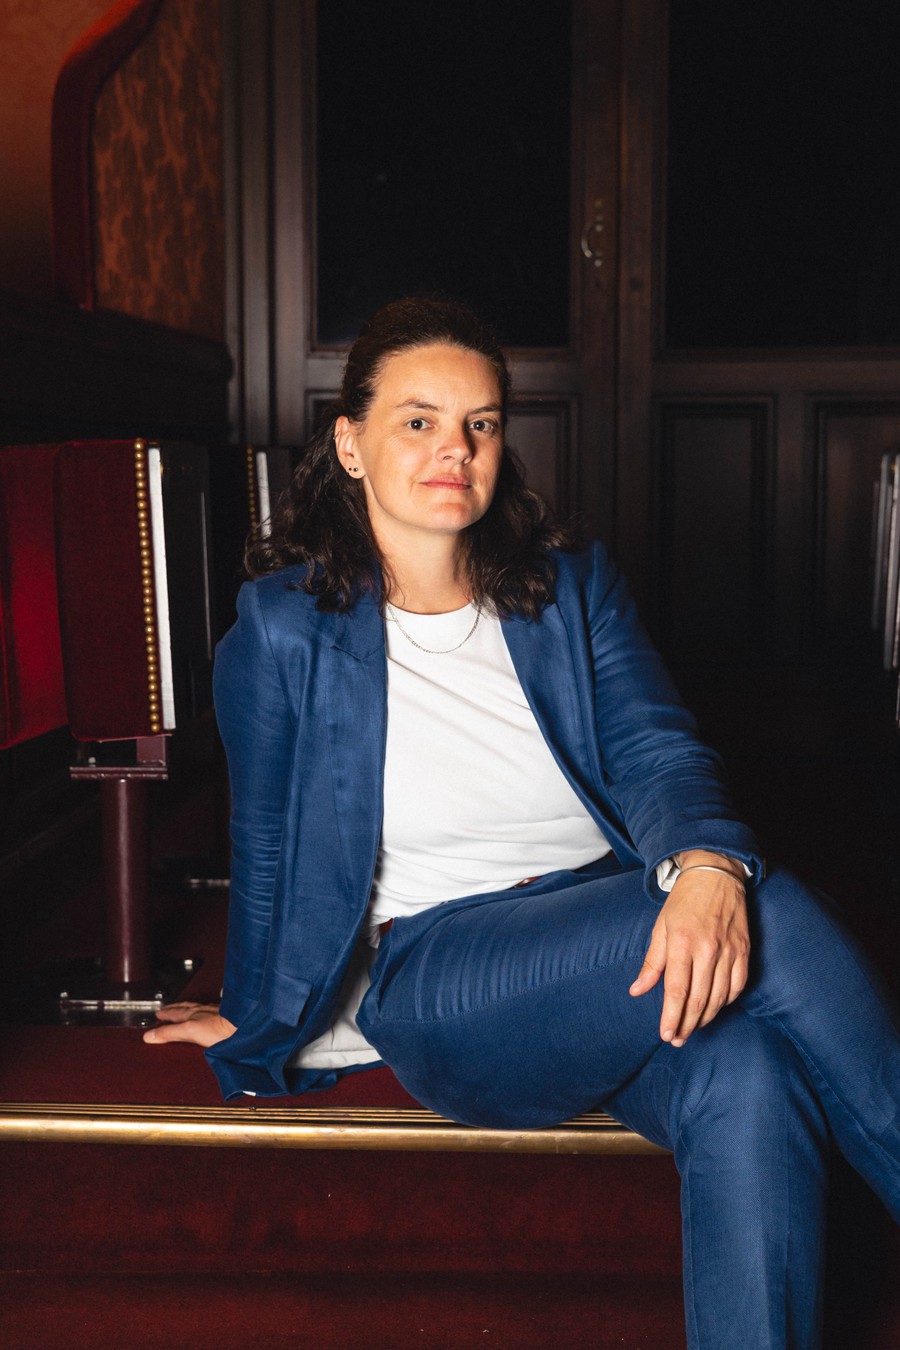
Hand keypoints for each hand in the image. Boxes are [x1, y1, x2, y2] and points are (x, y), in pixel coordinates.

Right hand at [142, 1002, 235, 1047]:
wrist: (243, 1026)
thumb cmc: (220, 1030)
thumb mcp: (189, 1032)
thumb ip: (169, 1033)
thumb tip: (149, 1036)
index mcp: (192, 1015)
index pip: (174, 1014)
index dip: (165, 1014)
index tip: (158, 1013)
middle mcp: (203, 1011)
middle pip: (185, 1008)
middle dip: (175, 1008)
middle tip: (167, 1008)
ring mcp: (215, 1012)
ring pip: (198, 1008)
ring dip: (189, 1008)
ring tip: (184, 1008)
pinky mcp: (226, 1016)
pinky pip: (211, 1010)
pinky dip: (205, 1010)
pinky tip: (210, 1011)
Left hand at [629, 852, 749, 1046]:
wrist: (715, 875)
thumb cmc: (683, 902)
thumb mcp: (660, 927)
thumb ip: (652, 962)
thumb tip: (637, 990)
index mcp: (682, 942)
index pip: (677, 989)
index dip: (671, 1016)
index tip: (665, 1034)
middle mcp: (708, 949)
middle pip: (699, 999)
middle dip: (687, 1024)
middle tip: (677, 1039)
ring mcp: (729, 951)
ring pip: (719, 997)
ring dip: (705, 1018)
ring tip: (692, 1029)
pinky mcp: (744, 951)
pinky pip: (738, 986)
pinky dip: (726, 1002)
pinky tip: (714, 1008)